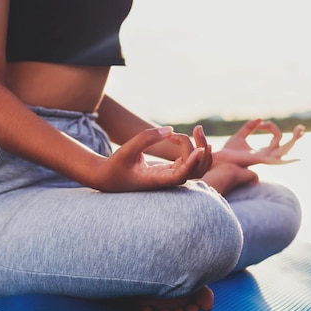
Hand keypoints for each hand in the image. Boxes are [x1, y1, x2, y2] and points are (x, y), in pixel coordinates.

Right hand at [97, 126, 211, 191]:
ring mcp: (170, 176)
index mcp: (155, 180)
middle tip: (194, 129)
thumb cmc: (115, 166)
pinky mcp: (170, 171)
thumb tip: (171, 129)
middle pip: (195, 170)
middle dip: (200, 149)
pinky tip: (191, 135)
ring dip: (201, 149)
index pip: (180, 176)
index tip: (200, 149)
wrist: (109, 178)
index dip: (192, 164)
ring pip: (196, 167)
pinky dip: (195, 149)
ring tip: (197, 129)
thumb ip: (146, 138)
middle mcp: (167, 181)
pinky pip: (190, 162)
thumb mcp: (126, 150)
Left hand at [214, 119, 303, 166]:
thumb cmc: (229, 151)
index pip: (276, 136)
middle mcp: (267, 156)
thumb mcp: (240, 136)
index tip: (260, 123)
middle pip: (287, 146)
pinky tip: (297, 159)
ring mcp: (266, 158)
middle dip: (295, 137)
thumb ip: (249, 127)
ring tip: (300, 130)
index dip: (270, 126)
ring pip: (285, 149)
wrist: (220, 159)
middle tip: (301, 127)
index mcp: (264, 151)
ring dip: (294, 140)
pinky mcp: (261, 160)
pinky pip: (277, 159)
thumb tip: (260, 119)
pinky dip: (288, 160)